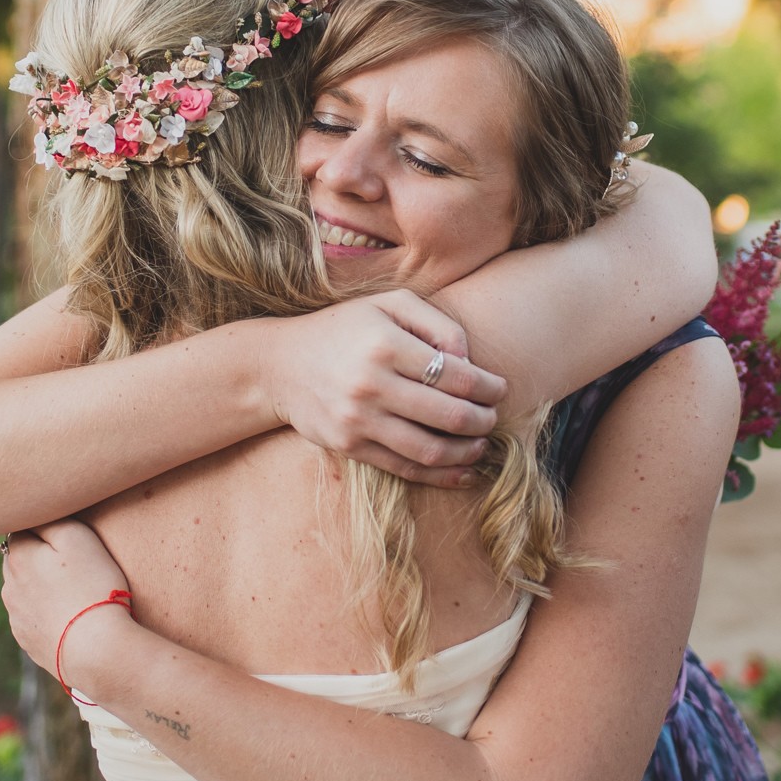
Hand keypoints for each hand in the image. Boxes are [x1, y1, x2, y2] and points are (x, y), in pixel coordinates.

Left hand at [1, 521, 134, 698]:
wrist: (96, 649)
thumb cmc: (92, 586)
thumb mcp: (77, 536)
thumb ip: (49, 519)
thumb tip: (32, 514)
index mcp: (17, 556)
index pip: (21, 529)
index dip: (45, 530)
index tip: (66, 536)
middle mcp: (8, 586)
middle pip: (20, 561)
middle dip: (39, 559)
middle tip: (73, 564)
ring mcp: (16, 617)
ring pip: (25, 591)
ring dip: (42, 588)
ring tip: (74, 594)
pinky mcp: (28, 642)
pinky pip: (34, 618)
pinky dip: (47, 614)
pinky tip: (70, 618)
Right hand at [257, 290, 509, 487]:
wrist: (280, 365)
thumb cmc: (343, 330)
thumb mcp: (388, 305)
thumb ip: (436, 323)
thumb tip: (471, 358)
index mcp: (386, 344)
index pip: (457, 375)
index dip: (489, 387)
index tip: (500, 389)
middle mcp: (372, 384)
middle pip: (450, 415)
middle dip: (483, 420)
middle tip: (493, 417)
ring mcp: (359, 420)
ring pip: (430, 449)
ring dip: (467, 452)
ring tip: (481, 444)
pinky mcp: (350, 446)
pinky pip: (404, 468)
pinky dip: (440, 475)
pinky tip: (462, 471)